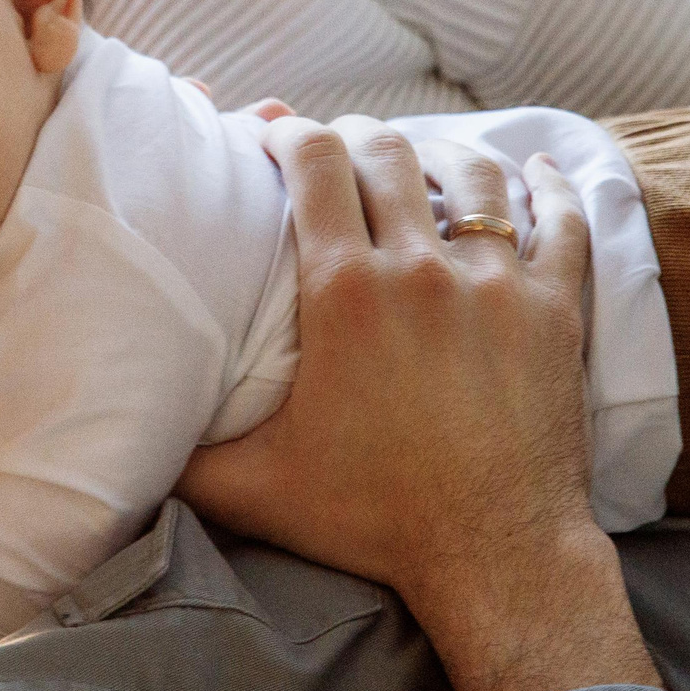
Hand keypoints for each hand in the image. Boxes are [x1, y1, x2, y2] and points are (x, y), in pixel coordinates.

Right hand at [180, 117, 657, 690]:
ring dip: (442, 153)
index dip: (288, 133)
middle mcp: (423, 270)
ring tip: (423, 157)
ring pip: (474, 175)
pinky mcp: (557, 311)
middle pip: (389, 153)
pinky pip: (562, 222)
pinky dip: (550, 187)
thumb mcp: (254, 488)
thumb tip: (126, 433)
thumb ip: (183, 455)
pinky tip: (538, 169)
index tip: (273, 135)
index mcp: (345, 293)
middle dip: (356, 136)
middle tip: (340, 145)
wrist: (495, 558)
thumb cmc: (373, 522)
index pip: (314, 164)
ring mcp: (499, 284)